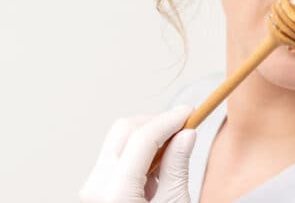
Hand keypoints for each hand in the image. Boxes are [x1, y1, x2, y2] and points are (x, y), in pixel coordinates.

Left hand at [79, 105, 196, 202]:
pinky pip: (115, 159)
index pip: (142, 138)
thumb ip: (177, 165)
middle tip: (183, 125)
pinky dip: (138, 154)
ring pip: (118, 142)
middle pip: (124, 131)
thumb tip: (186, 134)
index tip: (190, 111)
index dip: (169, 120)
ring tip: (174, 148)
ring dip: (147, 137)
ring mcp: (92, 189)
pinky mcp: (95, 192)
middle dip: (155, 123)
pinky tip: (158, 166)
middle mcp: (96, 187)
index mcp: (115, 193)